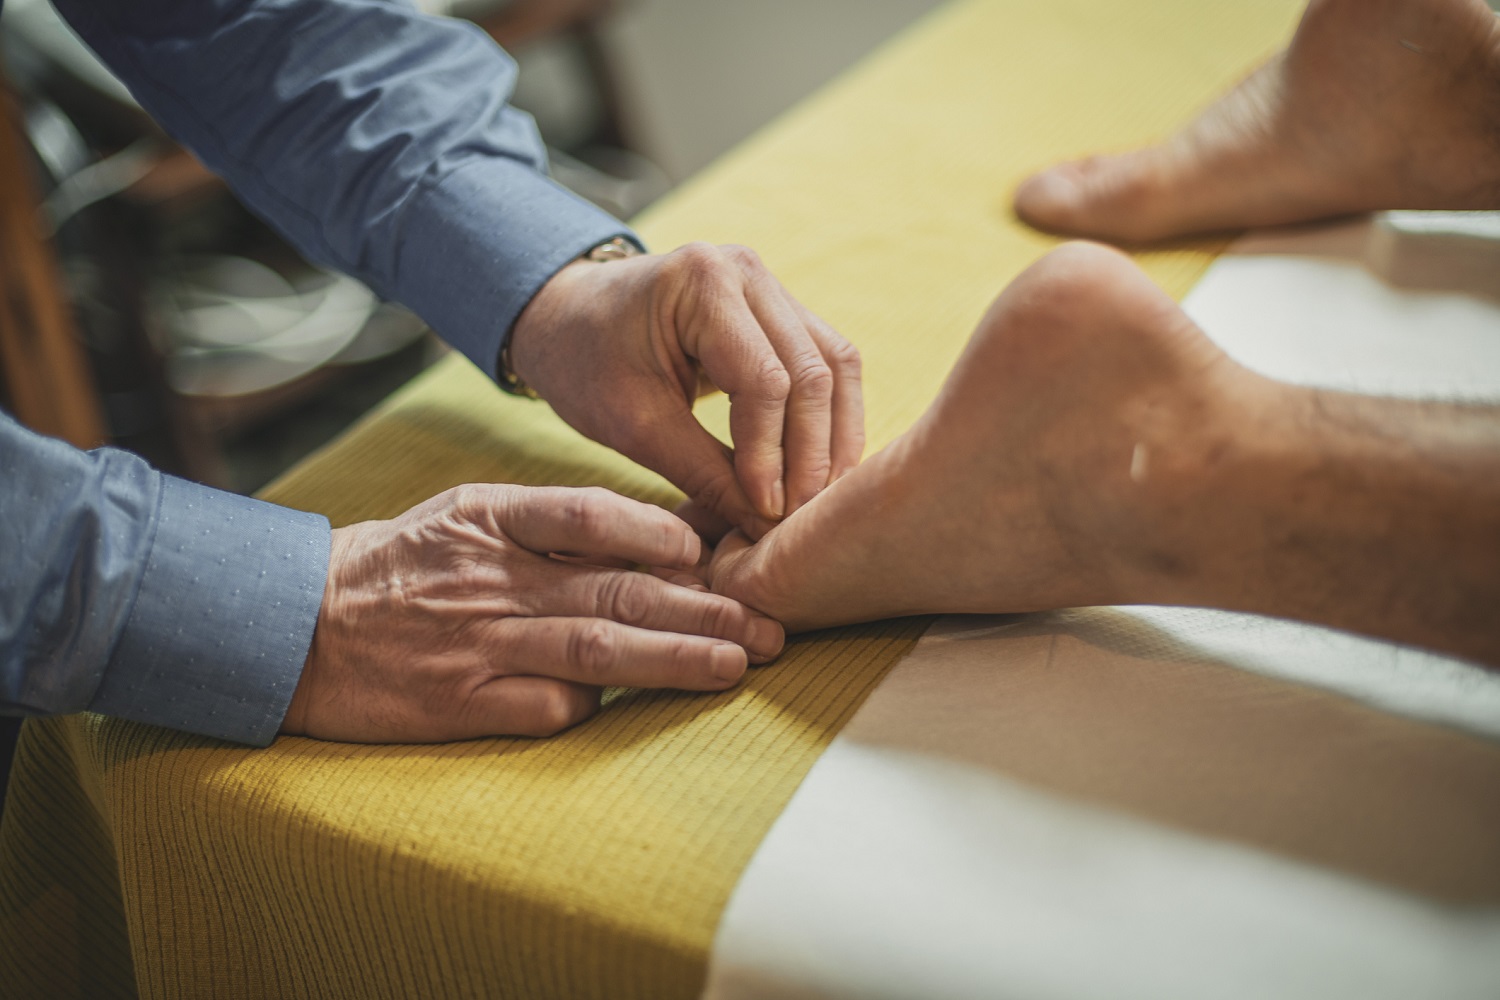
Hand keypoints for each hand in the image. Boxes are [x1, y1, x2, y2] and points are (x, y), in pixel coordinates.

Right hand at [282, 484, 784, 741]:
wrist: (295, 624)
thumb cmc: (406, 564)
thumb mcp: (469, 514)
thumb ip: (558, 521)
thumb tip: (674, 528)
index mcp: (489, 516)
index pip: (588, 514)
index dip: (659, 532)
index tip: (715, 552)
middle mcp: (489, 577)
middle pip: (615, 588)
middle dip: (703, 607)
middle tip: (771, 622)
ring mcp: (475, 642)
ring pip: (594, 649)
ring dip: (675, 657)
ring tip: (739, 664)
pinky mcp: (459, 703)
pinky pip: (544, 708)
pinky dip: (595, 706)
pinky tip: (640, 709)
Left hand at [510, 243, 864, 538]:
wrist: (568, 319)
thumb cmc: (585, 364)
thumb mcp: (632, 426)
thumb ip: (703, 475)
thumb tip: (767, 528)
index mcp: (702, 282)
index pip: (765, 380)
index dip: (772, 454)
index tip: (765, 512)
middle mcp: (748, 270)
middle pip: (814, 371)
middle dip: (812, 453)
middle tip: (800, 518)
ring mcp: (770, 284)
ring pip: (837, 365)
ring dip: (836, 437)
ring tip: (821, 499)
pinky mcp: (781, 308)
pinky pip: (828, 362)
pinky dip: (830, 417)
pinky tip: (822, 468)